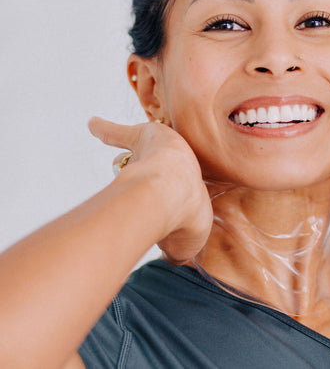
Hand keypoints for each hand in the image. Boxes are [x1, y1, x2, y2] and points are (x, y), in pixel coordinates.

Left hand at [88, 117, 212, 263]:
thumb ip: (176, 249)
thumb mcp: (185, 246)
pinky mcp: (142, 136)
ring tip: (116, 161)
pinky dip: (105, 129)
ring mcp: (157, 153)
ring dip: (125, 161)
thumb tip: (171, 257)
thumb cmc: (182, 219)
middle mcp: (173, 171)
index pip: (177, 199)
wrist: (171, 195)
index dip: (172, 205)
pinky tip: (92, 124)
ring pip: (134, 157)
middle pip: (155, 178)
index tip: (169, 212)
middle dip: (149, 180)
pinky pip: (119, 133)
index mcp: (186, 194)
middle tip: (144, 183)